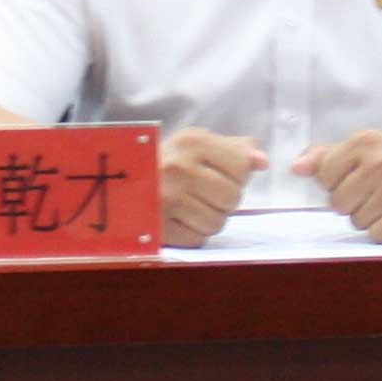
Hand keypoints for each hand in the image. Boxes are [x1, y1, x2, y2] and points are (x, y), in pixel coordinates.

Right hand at [159, 128, 264, 244]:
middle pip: (232, 198)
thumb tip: (262, 163)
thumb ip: (236, 150)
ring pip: (217, 223)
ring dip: (208, 219)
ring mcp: (166, 198)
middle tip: (200, 193)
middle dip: (222, 201)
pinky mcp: (157, 226)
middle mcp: (179, 167)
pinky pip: (197, 239)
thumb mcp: (197, 145)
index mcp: (193, 141)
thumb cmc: (167, 163)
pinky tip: (177, 220)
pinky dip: (192, 234)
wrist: (118, 183)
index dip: (235, 175)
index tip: (213, 173)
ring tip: (188, 206)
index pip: (242, 167)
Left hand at [298, 129, 381, 242]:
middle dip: (353, 203)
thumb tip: (295, 168)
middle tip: (375, 194)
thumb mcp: (361, 151)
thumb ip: (325, 157)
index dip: (337, 183)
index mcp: (365, 141)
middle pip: (338, 203)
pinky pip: (378, 235)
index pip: (324, 177)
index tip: (358, 178)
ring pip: (357, 221)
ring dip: (369, 218)